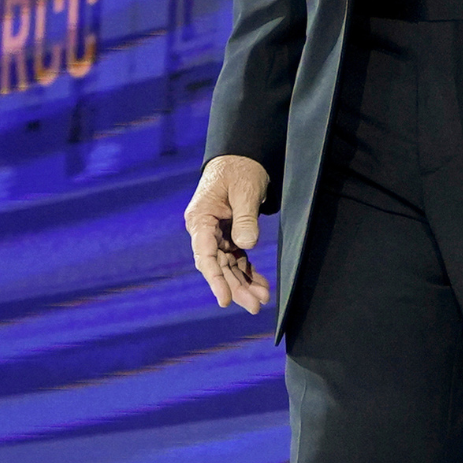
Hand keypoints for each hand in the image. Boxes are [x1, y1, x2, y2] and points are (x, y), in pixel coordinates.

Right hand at [184, 155, 271, 313]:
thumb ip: (245, 218)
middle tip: (254, 306)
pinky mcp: (229, 235)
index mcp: (200, 218)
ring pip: (228, 266)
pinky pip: (237, 258)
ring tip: (262, 300)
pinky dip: (248, 272)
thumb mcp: (245, 190)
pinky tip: (261, 286)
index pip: (205, 254)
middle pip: (218, 266)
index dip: (215, 279)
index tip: (224, 299)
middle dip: (235, 287)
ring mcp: (216, 234)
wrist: (241, 156)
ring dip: (243, 283)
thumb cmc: (239, 169)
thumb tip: (247, 244)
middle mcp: (205, 230)